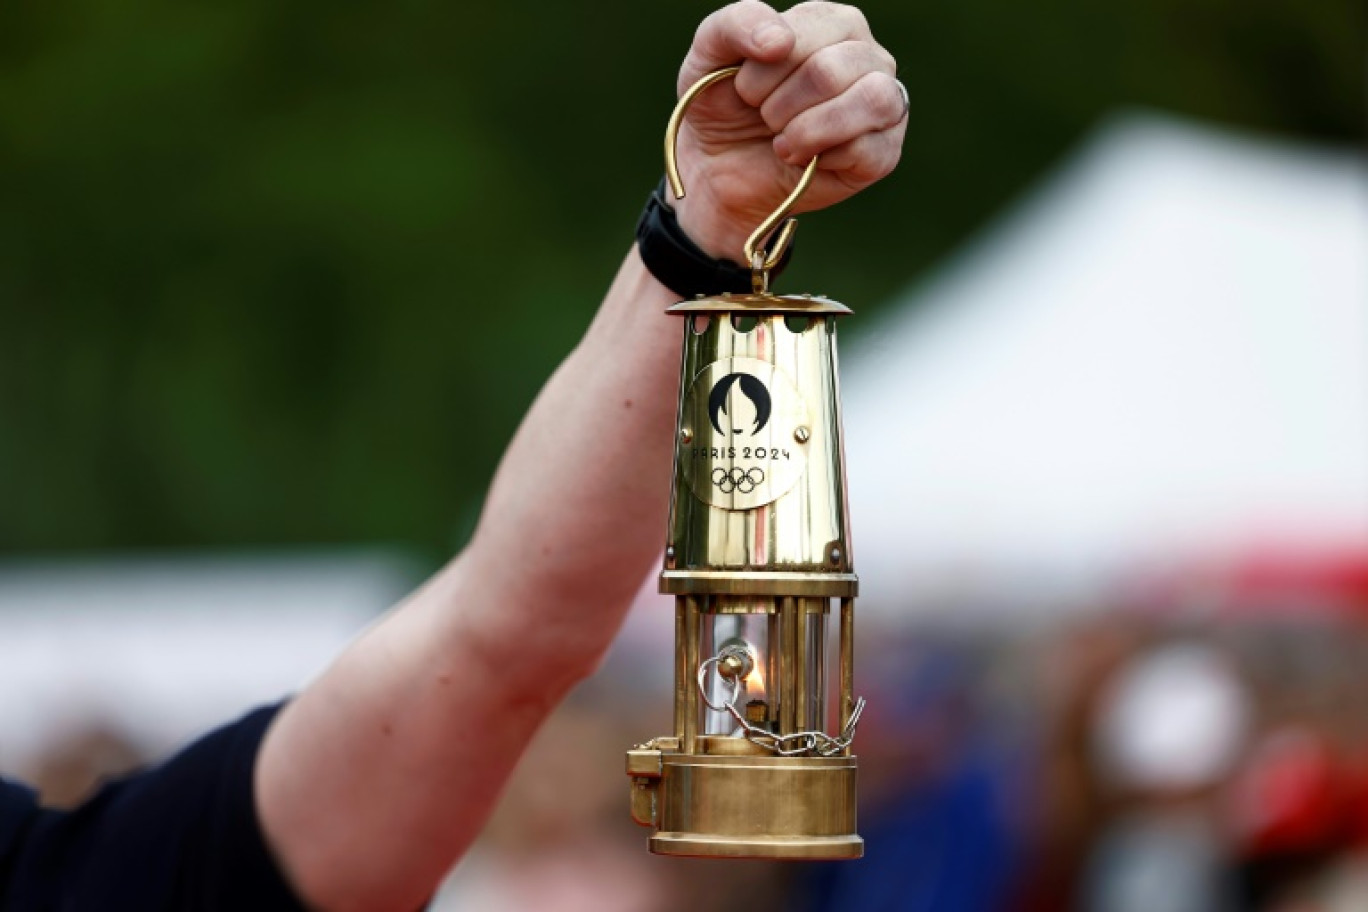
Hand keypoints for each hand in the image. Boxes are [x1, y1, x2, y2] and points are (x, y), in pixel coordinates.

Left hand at [671, 1, 905, 261]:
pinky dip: (822, 159)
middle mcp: (866, 56)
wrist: (721, 170)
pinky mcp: (883, 153)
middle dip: (778, 105)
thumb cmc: (725, 103)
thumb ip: (737, 24)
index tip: (745, 90)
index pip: (804, 34)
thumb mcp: (711, 53)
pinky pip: (867, 150)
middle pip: (830, 71)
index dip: (762, 71)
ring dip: (807, 129)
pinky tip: (805, 160)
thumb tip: (779, 42)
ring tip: (782, 142)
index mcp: (832, 22)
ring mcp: (884, 103)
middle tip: (764, 119)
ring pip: (872, 99)